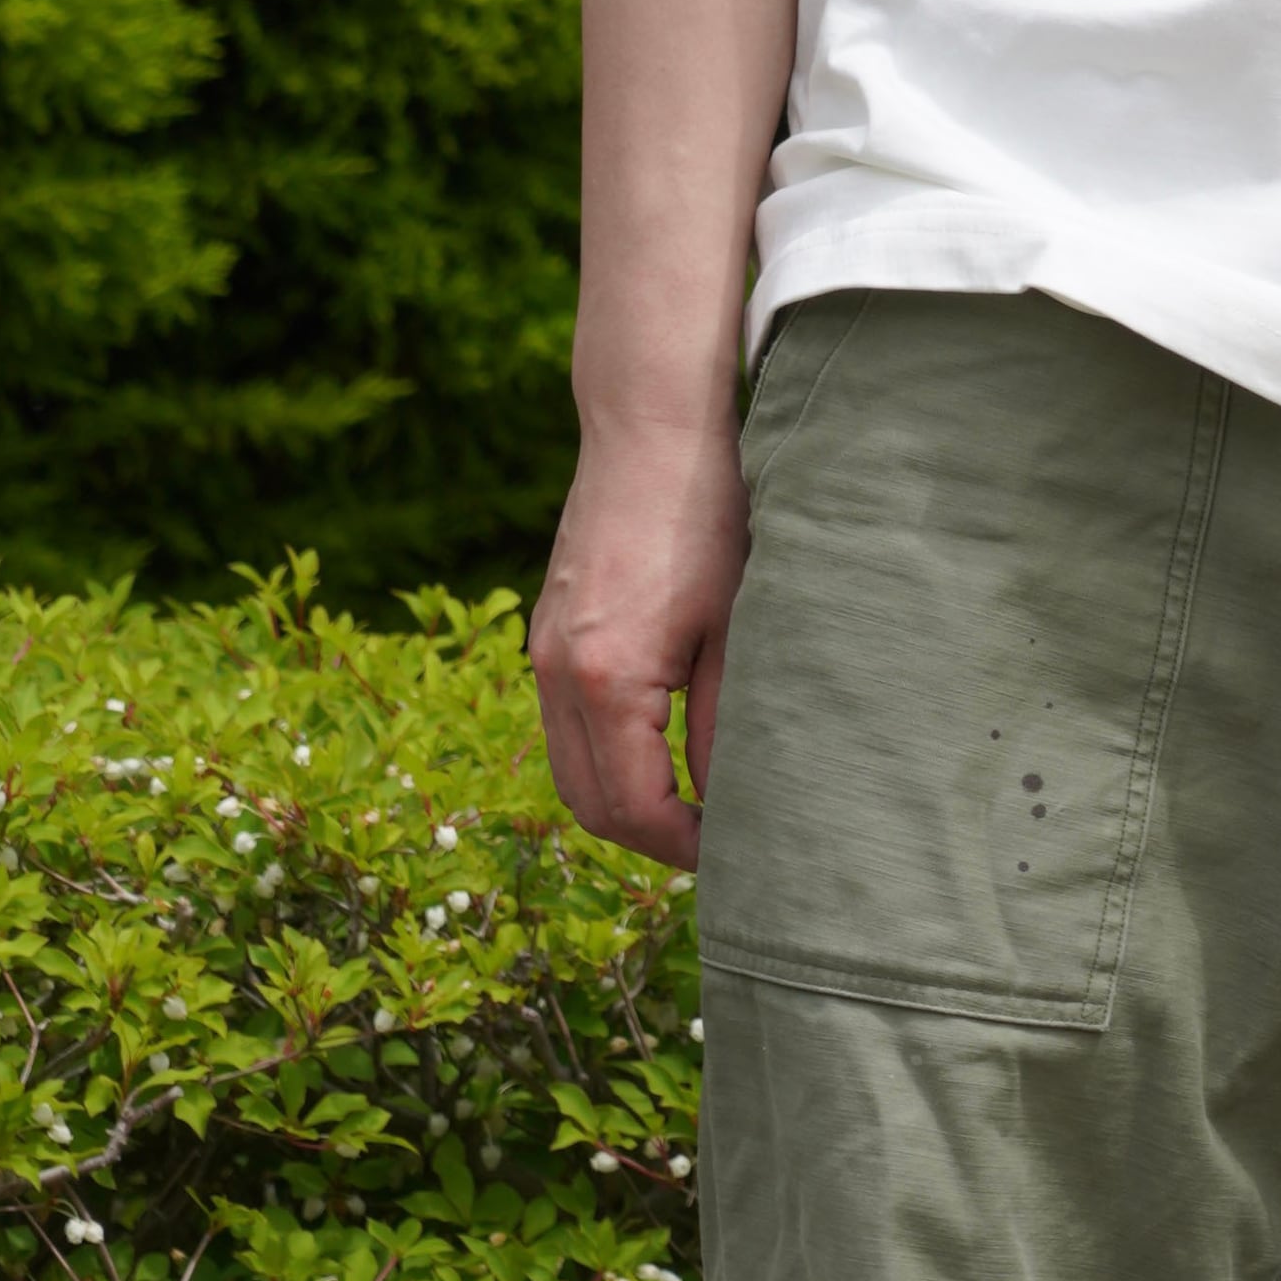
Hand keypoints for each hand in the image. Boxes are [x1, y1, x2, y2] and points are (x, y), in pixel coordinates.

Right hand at [531, 409, 749, 867]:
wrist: (649, 428)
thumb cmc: (709, 517)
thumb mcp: (734, 629)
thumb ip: (726, 727)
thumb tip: (734, 808)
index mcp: (606, 679)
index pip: (632, 809)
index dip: (686, 848)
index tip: (738, 853)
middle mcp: (556, 672)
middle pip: (588, 804)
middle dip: (650, 838)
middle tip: (719, 843)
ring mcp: (542, 651)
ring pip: (569, 769)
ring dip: (623, 801)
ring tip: (695, 804)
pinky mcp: (547, 632)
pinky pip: (563, 724)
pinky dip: (604, 755)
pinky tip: (662, 746)